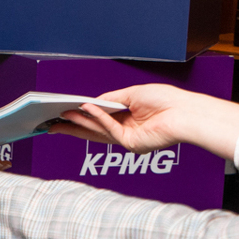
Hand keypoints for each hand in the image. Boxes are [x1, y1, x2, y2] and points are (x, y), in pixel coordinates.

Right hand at [47, 83, 238, 160]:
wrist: (186, 113)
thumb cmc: (167, 100)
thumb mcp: (132, 94)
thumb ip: (110, 99)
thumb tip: (91, 102)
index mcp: (128, 118)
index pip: (100, 118)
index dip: (82, 115)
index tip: (64, 111)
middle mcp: (126, 130)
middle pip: (93, 129)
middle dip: (72, 125)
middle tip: (52, 123)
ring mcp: (127, 139)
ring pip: (97, 132)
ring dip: (78, 123)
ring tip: (60, 116)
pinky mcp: (130, 144)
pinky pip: (109, 129)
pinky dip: (96, 117)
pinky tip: (85, 108)